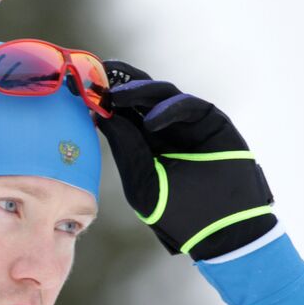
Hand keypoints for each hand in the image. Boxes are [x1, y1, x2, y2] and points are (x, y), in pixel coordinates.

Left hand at [97, 62, 275, 259]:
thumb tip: (100, 115)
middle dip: (118, 82)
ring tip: (116, 96)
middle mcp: (165, 128)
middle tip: (96, 73)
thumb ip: (126, 149)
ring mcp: (188, 123)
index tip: (79, 86)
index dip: (102, 98)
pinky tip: (150, 122)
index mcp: (144, 142)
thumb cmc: (180, 214)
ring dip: (138, 91)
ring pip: (161, 94)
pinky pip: (188, 105)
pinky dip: (168, 108)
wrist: (224, 231)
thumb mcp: (143, 182)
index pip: (121, 112)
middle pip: (139, 95)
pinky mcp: (211, 121)